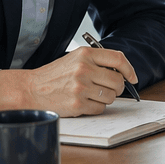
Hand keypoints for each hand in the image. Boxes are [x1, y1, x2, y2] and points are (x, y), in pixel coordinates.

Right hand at [0, 47, 137, 116]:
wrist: (30, 89)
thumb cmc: (55, 75)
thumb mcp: (74, 59)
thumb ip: (96, 61)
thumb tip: (122, 72)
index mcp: (85, 54)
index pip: (118, 59)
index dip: (129, 69)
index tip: (133, 78)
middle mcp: (84, 69)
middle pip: (118, 81)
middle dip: (117, 87)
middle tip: (108, 89)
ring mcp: (81, 87)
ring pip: (111, 96)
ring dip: (106, 98)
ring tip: (91, 95)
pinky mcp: (77, 104)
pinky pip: (100, 108)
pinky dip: (96, 108)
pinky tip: (84, 102)